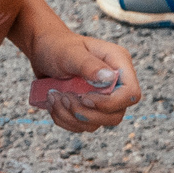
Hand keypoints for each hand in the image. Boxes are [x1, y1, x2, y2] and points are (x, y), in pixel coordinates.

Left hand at [25, 28, 140, 132]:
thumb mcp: (71, 53)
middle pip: (115, 115)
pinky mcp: (88, 109)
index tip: (84, 97)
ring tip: (53, 96)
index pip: (130, 94)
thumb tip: (109, 78)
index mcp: (119, 64)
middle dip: (86, 114)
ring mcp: (102, 98)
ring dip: (70, 116)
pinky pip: (81, 126)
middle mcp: (115, 84)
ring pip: (96, 124)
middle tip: (64, 97)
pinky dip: (64, 119)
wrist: (43, 51)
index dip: (110, 103)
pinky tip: (53, 103)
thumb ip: (89, 65)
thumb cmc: (58, 46)